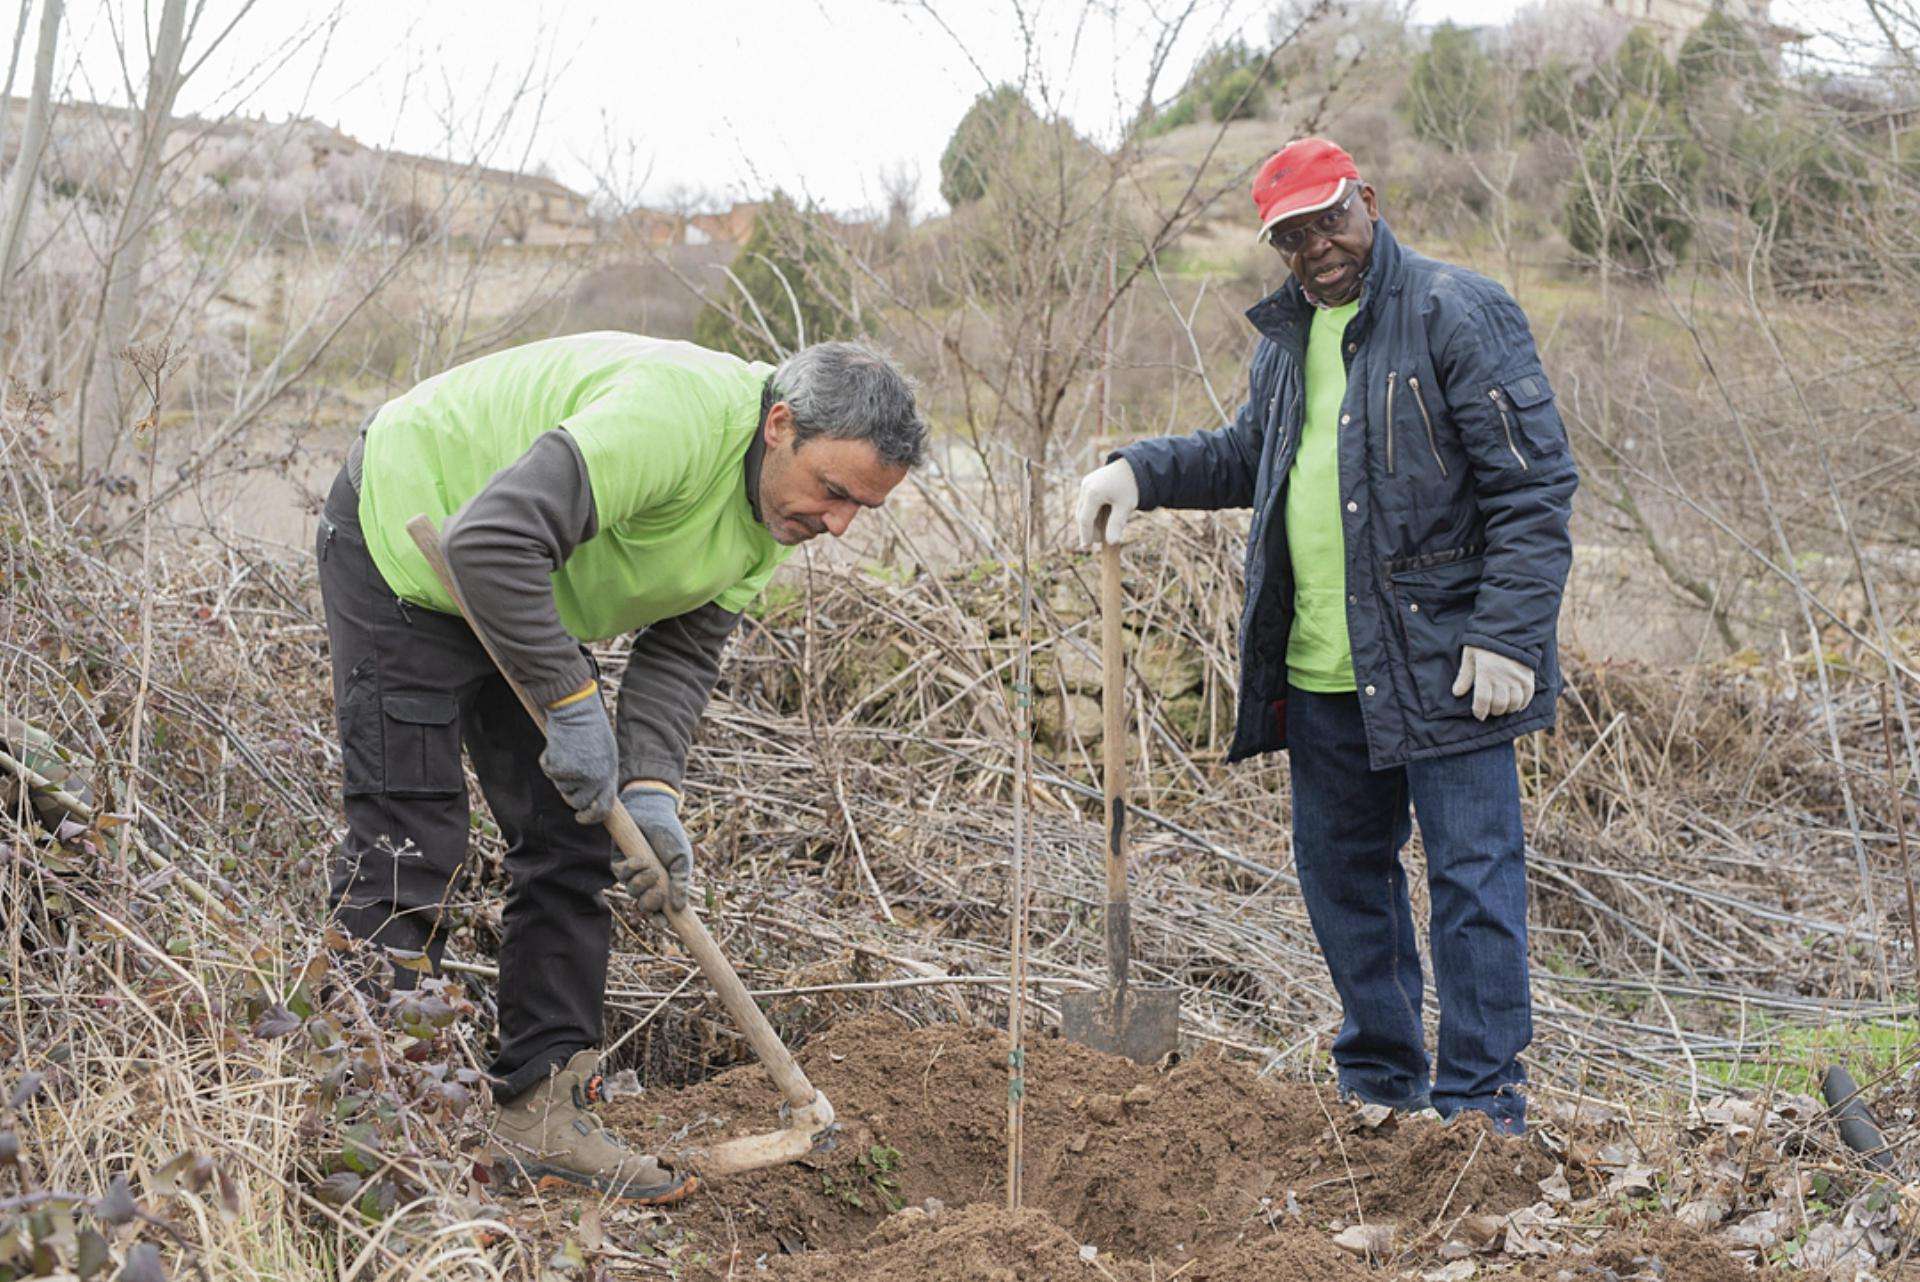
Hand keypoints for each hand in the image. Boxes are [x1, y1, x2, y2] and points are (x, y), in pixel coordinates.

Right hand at [539, 691, 618, 823]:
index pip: (603, 808)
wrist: (576, 711)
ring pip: (562, 789)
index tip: (581, 818)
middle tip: (568, 775)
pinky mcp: (560, 768)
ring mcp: (577, 775)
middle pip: (577, 803)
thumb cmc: (591, 729)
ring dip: (561, 775)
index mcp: (610, 775)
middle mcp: (595, 779)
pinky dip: (549, 761)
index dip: (591, 817)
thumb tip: (593, 798)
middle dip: (570, 794)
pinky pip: (550, 773)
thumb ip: (602, 775)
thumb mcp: (605, 754)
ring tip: (569, 751)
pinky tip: (558, 746)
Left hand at [613, 786, 691, 915]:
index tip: (664, 924)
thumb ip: (681, 883)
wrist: (653, 812)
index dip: (661, 921)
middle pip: (645, 907)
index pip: (662, 912)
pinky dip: (631, 869)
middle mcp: (648, 884)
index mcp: (666, 886)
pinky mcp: (618, 863)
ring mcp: (633, 875)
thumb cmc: (670, 836)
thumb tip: (680, 908)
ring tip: (651, 868)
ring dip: (642, 883)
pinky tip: (640, 859)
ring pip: (632, 892)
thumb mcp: (682, 860)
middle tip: (659, 890)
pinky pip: (621, 876)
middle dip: (651, 903)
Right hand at [1074, 459, 1138, 547]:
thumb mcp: (1125, 506)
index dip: (1086, 535)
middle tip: (1097, 541)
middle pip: (1081, 514)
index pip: (1085, 519)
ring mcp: (1086, 483)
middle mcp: (1086, 487)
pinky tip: (1100, 519)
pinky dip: (1091, 511)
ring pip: (1083, 508)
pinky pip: (1086, 501)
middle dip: (1087, 529)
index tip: (1087, 547)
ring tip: (1100, 531)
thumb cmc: (1131, 486)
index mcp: (1093, 493)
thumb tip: (1111, 542)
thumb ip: (1116, 524)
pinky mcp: (1088, 482)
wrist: (1134, 465)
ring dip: (1089, 520)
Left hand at [1451, 646, 1535, 720]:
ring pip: (1514, 702)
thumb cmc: (1485, 642)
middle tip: (1490, 710)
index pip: (1482, 700)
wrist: (1509, 629)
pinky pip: (1528, 696)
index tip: (1479, 715)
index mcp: (1486, 672)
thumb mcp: (1470, 656)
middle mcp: (1503, 677)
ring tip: (1501, 708)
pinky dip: (1522, 704)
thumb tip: (1457, 693)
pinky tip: (1516, 705)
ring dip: (1507, 709)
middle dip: (1493, 711)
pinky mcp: (1528, 675)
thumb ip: (1464, 676)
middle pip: (1499, 704)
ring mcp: (1517, 677)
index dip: (1480, 711)